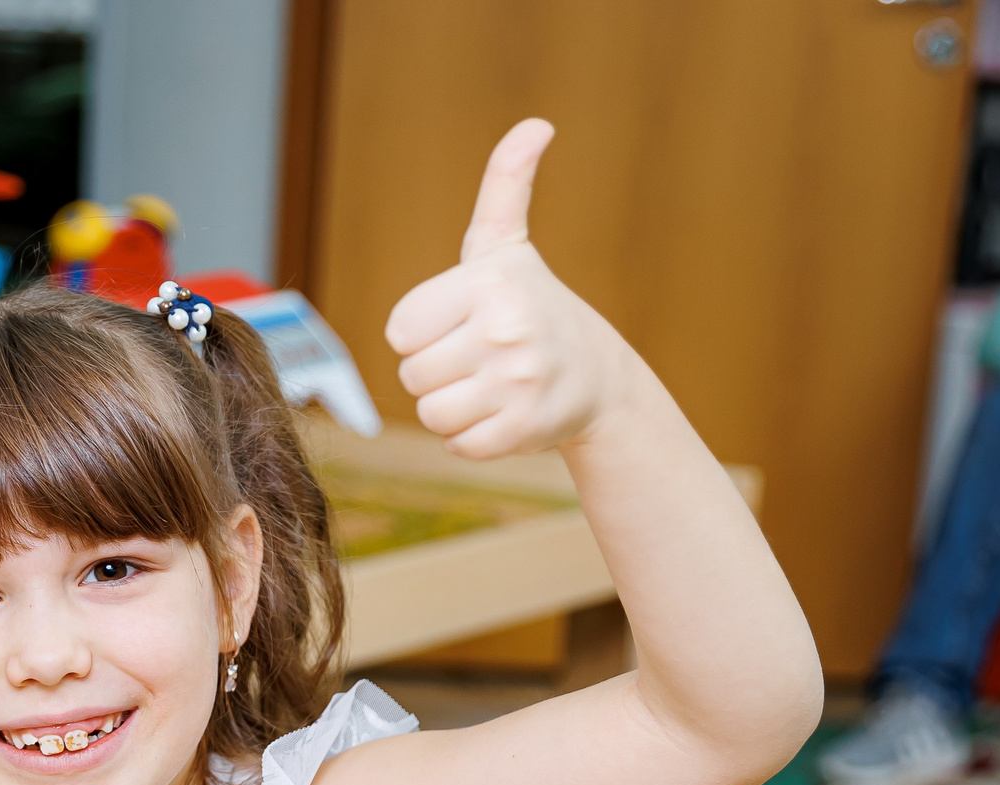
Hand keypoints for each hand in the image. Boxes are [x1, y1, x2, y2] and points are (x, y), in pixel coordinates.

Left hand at [385, 119, 634, 458]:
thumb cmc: (534, 307)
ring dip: (453, 407)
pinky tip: (505, 414)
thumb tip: (535, 125)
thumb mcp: (509, 246)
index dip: (424, 332)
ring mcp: (516, 383)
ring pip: (430, 413)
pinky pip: (457, 444)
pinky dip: (474, 438)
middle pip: (412, 374)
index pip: (400, 331)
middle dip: (439, 372)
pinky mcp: (522, 430)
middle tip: (482, 358)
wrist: (599, 378)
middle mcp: (504, 329)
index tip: (464, 323)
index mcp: (487, 283)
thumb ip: (505, 185)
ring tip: (491, 386)